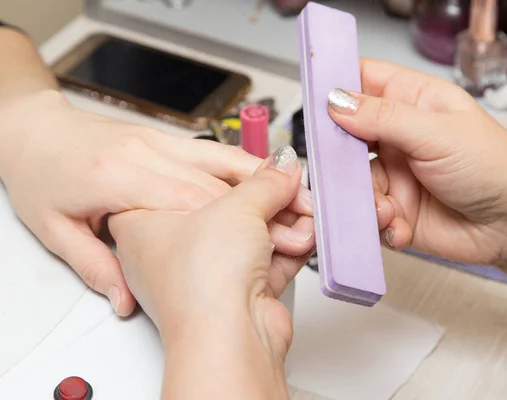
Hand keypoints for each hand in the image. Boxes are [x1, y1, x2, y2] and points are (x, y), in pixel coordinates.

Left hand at [0, 90, 311, 315]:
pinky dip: (244, 161)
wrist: (30, 131)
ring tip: (297, 193)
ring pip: (221, 157)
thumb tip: (122, 302)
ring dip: (263, 176)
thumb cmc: (40, 175)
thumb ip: (97, 266)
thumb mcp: (55, 229)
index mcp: (117, 177)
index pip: (193, 199)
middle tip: (301, 214)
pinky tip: (267, 173)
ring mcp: (156, 143)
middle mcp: (142, 155)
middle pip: (217, 180)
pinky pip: (212, 148)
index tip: (276, 229)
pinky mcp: (165, 140)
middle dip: (264, 199)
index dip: (239, 217)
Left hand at [109, 146, 312, 398]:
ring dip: (284, 225)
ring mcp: (206, 272)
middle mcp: (173, 249)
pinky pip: (265, 259)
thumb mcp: (235, 207)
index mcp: (147, 221)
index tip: (261, 164)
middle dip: (268, 199)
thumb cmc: (201, 280)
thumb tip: (280, 171)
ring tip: (302, 217)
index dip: (229, 170)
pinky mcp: (236, 292)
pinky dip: (288, 248)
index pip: (187, 180)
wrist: (226, 339)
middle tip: (291, 188)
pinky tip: (305, 236)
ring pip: (250, 234)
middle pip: (226, 208)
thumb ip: (263, 183)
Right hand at [328, 59, 506, 268]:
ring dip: (364, 198)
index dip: (334, 87)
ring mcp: (394, 174)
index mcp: (410, 102)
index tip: (313, 103)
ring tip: (389, 208)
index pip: (361, 82)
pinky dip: (378, 223)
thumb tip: (335, 101)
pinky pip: (367, 214)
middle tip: (341, 170)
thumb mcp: (438, 133)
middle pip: (344, 136)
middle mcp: (396, 136)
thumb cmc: (494, 166)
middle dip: (338, 156)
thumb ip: (384, 117)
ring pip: (351, 182)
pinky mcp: (394, 210)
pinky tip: (399, 225)